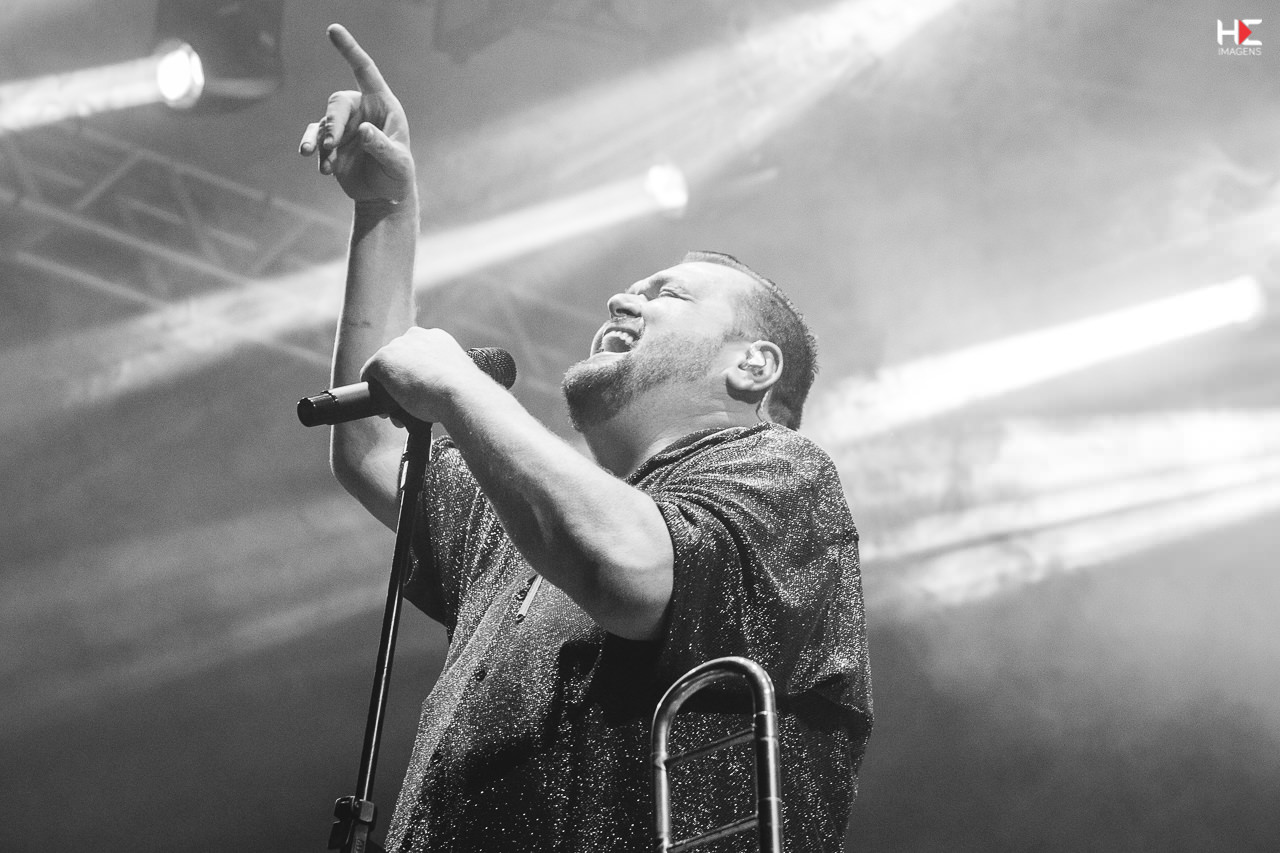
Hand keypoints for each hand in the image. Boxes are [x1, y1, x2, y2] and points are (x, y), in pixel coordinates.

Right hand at [298, 24, 413, 202]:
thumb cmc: (397, 175)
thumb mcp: (397, 163)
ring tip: (326, 166)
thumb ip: (381, 147)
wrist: (384, 197)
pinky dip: (314, 151)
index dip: (349, 50)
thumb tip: (363, 131)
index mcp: (383, 105)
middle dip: (332, 123)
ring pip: (323, 124)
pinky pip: (315, 139)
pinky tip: (323, 169)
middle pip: (337, 103)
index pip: (364, 71)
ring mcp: (344, 127)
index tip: (333, 29)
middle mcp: (361, 111)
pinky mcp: (331, 144)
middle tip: (330, 145)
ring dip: (322, 143)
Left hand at [360, 328, 483, 424]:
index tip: (421, 391)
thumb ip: (445, 376)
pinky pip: (369, 375)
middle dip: (401, 381)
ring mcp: (398, 347)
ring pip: (385, 370)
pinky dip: (374, 392)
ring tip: (400, 409)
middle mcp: (416, 336)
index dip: (416, 375)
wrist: (461, 394)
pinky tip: (385, 408)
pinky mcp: (382, 360)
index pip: (417, 354)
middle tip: (409, 403)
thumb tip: (436, 391)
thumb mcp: (458, 377)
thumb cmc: (464, 393)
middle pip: (400, 360)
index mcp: (437, 338)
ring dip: (389, 388)